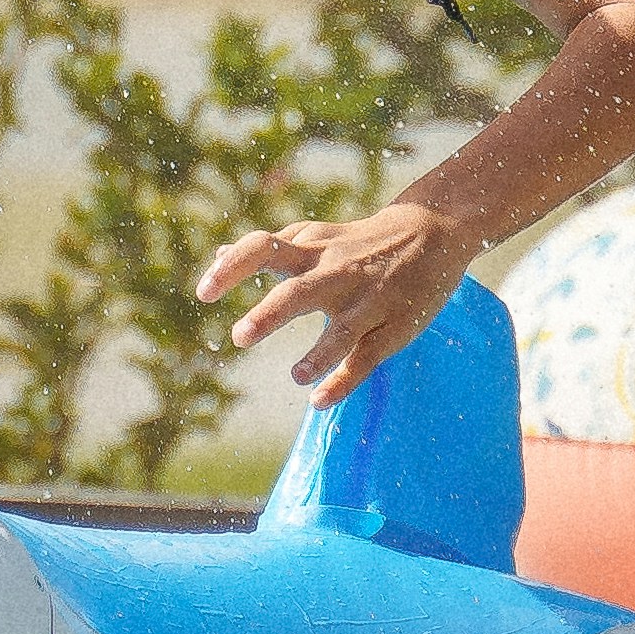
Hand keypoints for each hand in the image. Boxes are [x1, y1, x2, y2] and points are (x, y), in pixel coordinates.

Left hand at [195, 193, 468, 402]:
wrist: (431, 232)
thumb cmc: (357, 241)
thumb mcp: (314, 236)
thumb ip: (269, 250)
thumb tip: (216, 257)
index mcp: (310, 251)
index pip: (263, 248)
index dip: (231, 267)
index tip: (203, 293)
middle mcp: (335, 273)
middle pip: (299, 291)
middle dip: (270, 313)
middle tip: (240, 337)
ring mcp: (367, 300)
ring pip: (341, 330)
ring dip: (318, 354)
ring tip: (295, 375)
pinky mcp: (393, 326)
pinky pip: (368, 356)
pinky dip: (344, 379)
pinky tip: (319, 401)